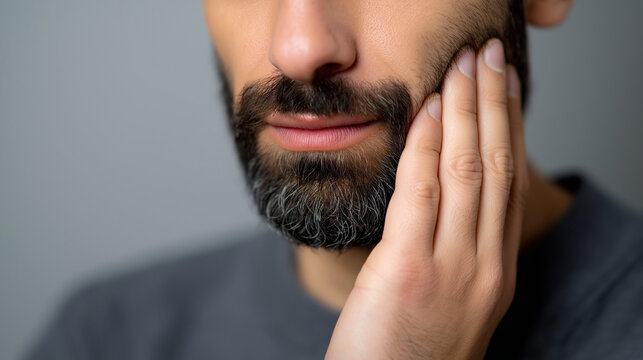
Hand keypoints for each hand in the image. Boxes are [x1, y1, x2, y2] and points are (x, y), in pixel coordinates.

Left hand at [325, 39, 528, 359]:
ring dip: (467, 109)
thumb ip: (451, 253)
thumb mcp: (447, 302)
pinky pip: (422, 192)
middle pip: (497, 166)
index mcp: (493, 272)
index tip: (504, 90)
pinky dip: (428, 145)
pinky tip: (429, 109)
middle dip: (495, 103)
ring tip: (464, 64)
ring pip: (469, 171)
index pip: (508, 184)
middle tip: (491, 56)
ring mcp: (452, 269)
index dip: (509, 129)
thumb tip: (435, 199)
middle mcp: (484, 266)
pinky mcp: (409, 271)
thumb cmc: (409, 355)